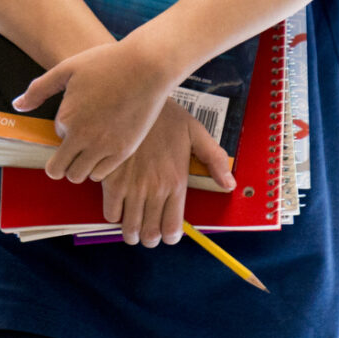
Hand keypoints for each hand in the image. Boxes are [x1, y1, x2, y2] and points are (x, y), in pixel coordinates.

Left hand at [18, 37, 207, 187]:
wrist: (148, 66)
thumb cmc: (107, 63)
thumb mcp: (67, 69)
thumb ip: (39, 89)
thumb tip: (17, 106)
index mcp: (68, 118)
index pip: (57, 136)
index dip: (66, 127)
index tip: (80, 114)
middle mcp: (84, 138)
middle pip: (60, 170)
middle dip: (61, 162)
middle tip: (70, 152)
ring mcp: (105, 147)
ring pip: (79, 176)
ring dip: (79, 166)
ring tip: (89, 150)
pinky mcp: (124, 151)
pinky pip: (101, 175)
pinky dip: (98, 168)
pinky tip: (105, 150)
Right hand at [101, 106, 235, 247]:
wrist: (133, 99)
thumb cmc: (166, 116)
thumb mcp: (196, 133)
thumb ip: (214, 160)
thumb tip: (229, 184)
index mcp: (176, 182)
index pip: (173, 228)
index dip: (170, 237)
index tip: (167, 232)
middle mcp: (154, 190)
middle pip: (150, 234)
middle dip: (150, 238)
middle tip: (148, 231)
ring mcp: (131, 187)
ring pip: (129, 229)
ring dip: (132, 232)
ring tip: (133, 225)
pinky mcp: (110, 181)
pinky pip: (109, 213)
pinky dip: (114, 214)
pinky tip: (119, 204)